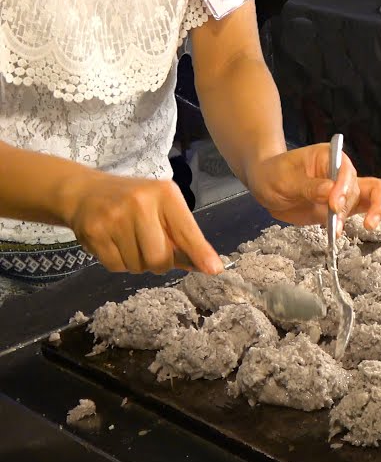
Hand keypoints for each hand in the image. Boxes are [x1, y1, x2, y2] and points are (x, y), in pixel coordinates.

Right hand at [57, 170, 222, 274]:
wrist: (84, 193)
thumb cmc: (134, 203)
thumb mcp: (163, 208)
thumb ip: (183, 236)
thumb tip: (208, 266)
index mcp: (164, 194)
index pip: (187, 231)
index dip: (200, 253)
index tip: (214, 269)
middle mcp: (140, 203)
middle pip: (161, 258)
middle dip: (161, 263)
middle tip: (152, 249)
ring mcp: (114, 217)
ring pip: (139, 266)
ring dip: (138, 263)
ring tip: (130, 241)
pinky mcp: (94, 232)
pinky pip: (117, 267)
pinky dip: (120, 263)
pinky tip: (114, 244)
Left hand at [245, 144, 380, 228]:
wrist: (265, 185)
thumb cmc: (272, 174)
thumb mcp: (283, 179)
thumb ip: (307, 186)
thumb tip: (330, 192)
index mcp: (329, 158)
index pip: (347, 173)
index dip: (345, 190)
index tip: (333, 205)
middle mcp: (343, 174)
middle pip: (370, 186)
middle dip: (372, 204)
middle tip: (367, 222)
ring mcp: (345, 192)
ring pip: (372, 199)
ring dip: (372, 214)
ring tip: (369, 227)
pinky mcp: (343, 208)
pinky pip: (366, 209)